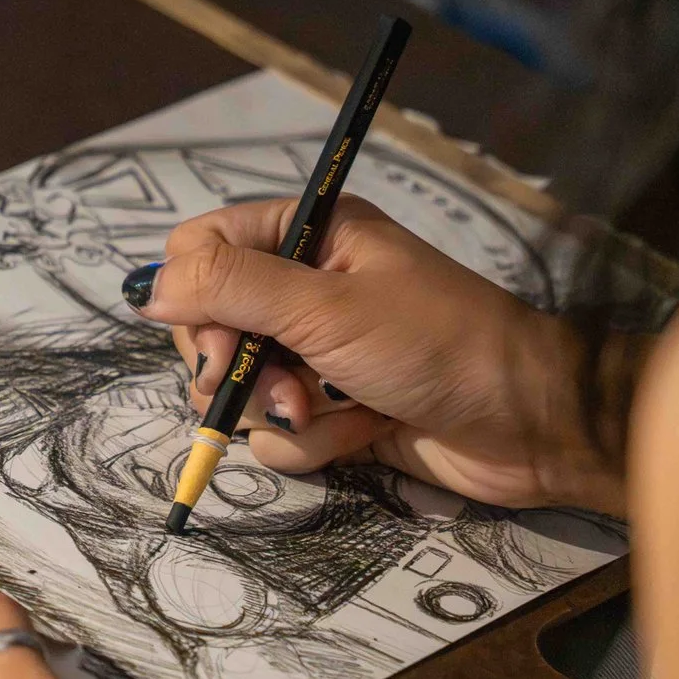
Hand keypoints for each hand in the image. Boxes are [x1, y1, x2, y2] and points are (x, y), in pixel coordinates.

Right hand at [134, 197, 628, 513]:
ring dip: (281, 413)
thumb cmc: (437, 345)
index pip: (205, 249)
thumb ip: (233, 290)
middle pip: (213, 326)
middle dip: (237, 369)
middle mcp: (310, 288)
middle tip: (279, 388)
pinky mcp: (338, 410)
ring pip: (244, 390)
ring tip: (329, 414)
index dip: (195, 297)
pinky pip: (283, 433)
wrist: (528, 425)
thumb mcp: (326, 308)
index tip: (215, 340)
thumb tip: (150, 288)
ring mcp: (323, 353)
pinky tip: (363, 434)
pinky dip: (316, 443)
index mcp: (311, 235)